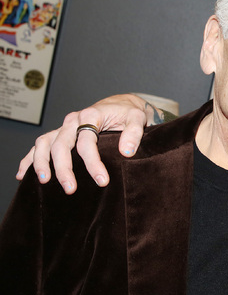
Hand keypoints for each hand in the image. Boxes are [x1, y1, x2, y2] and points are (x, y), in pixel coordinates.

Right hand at [15, 94, 155, 193]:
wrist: (122, 105)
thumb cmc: (129, 114)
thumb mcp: (137, 119)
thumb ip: (134, 134)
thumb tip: (126, 152)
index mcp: (91, 115)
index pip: (87, 141)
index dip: (93, 162)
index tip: (102, 180)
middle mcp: (73, 120)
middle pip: (61, 144)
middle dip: (64, 168)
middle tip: (70, 188)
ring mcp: (64, 127)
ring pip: (44, 143)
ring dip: (41, 162)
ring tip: (44, 181)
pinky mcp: (60, 133)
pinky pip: (40, 145)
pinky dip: (30, 159)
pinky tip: (22, 175)